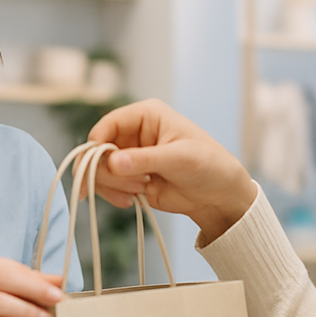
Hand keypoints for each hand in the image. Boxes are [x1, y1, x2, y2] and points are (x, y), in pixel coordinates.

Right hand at [87, 99, 256, 242]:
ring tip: (138, 191)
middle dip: (107, 170)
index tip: (97, 164)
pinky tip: (132, 200)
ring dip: (112, 185)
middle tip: (131, 185)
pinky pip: (105, 186)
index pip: (108, 124)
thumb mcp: (179, 158)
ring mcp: (129, 158)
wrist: (218, 195)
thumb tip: (113, 162)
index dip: (97, 143)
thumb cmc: (208, 165)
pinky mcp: (128, 179)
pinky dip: (113, 195)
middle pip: (97, 149)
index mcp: (145, 116)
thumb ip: (145, 159)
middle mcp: (133, 134)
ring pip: (98, 169)